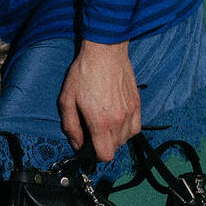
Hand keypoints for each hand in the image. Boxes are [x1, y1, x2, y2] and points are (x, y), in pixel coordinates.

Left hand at [57, 40, 141, 161]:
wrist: (105, 51)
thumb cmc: (84, 73)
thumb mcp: (67, 100)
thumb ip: (71, 126)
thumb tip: (77, 144)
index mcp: (100, 121)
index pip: (105, 155)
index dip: (95, 155)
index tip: (89, 147)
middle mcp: (119, 120)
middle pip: (115, 148)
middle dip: (103, 145)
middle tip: (93, 131)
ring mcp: (130, 112)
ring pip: (126, 139)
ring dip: (116, 137)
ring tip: (105, 124)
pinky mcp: (137, 104)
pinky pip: (136, 127)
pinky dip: (127, 129)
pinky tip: (117, 120)